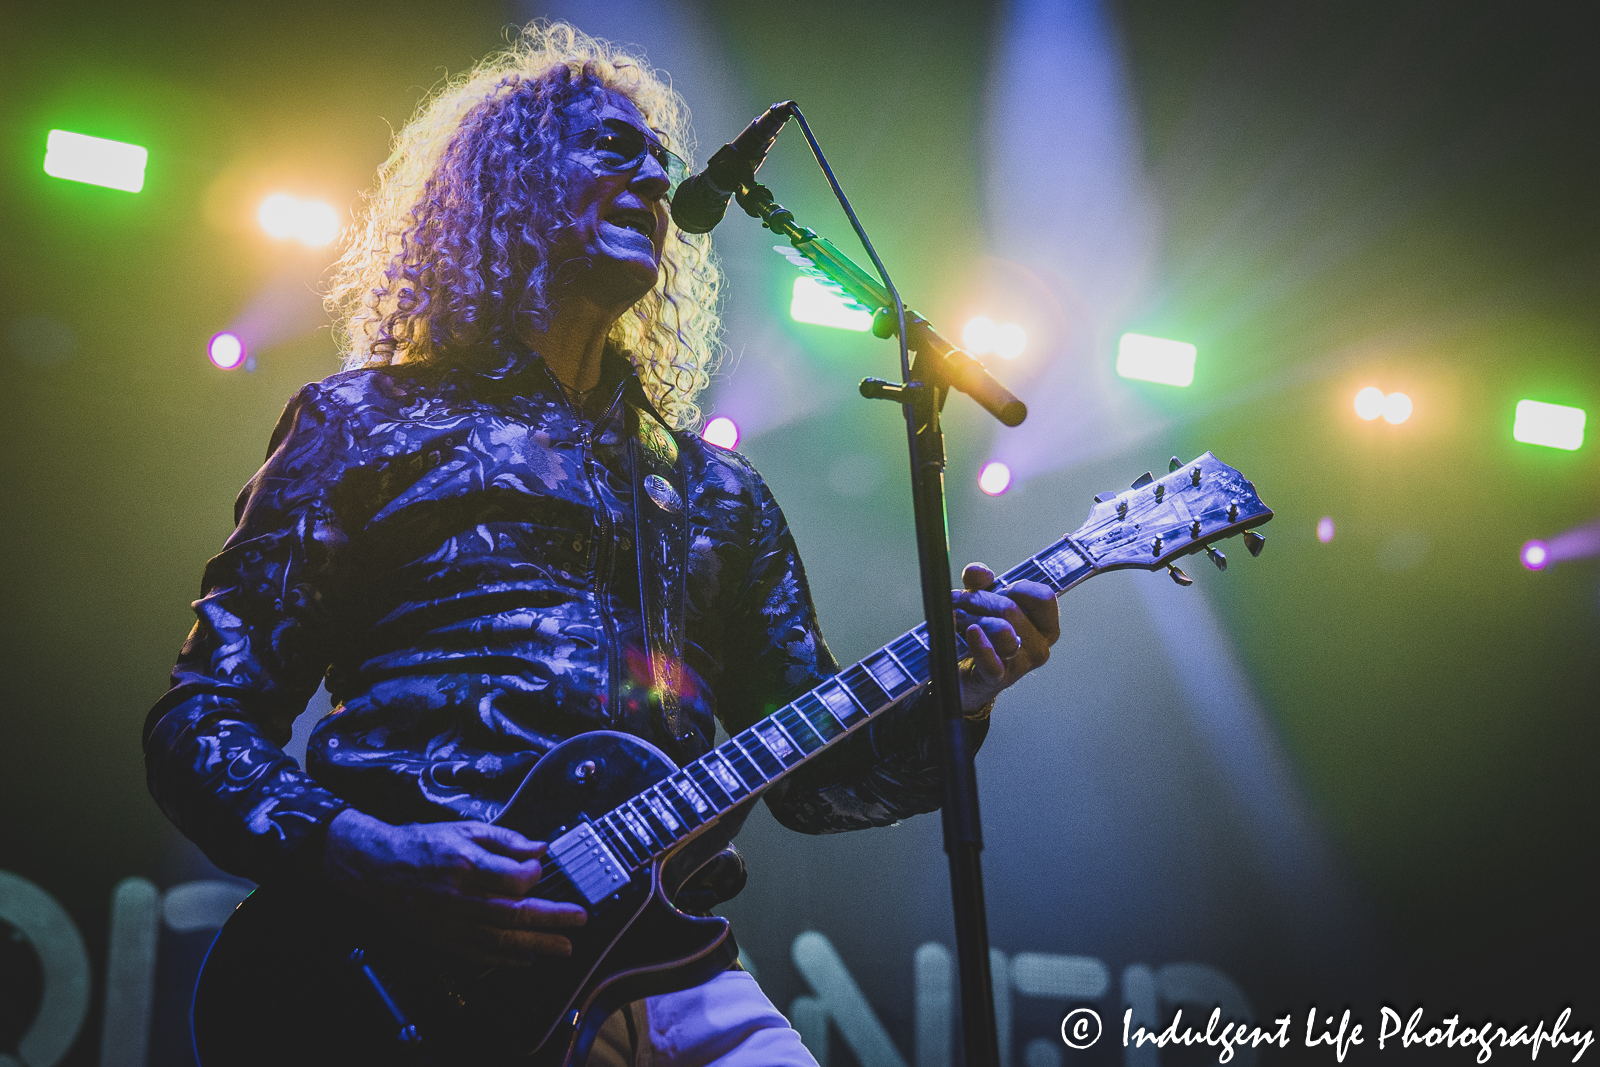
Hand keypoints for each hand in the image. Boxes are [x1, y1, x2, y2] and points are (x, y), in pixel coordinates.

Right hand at [322, 809, 586, 966]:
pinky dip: (506, 960)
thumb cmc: (423, 845)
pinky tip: (528, 960)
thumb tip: (540, 848)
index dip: (532, 878)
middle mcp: (459, 897)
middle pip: (512, 913)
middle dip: (550, 918)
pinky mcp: (443, 939)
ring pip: (500, 939)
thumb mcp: (464, 829)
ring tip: (564, 947)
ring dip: (536, 945)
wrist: (378, 868)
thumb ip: (505, 839)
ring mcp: (451, 923)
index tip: (542, 872)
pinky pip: (480, 954)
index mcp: (465, 864)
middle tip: (579, 920)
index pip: (509, 879)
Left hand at [952, 562, 1059, 713]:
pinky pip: (992, 660)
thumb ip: (980, 581)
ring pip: (1001, 630)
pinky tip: (971, 633)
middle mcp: (1039, 646)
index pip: (1044, 597)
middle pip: (1011, 609)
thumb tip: (980, 573)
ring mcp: (1020, 665)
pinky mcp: (997, 678)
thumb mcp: (982, 601)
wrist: (965, 674)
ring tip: (958, 619)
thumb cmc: (983, 634)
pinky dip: (980, 645)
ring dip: (972, 619)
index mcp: (1045, 626)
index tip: (999, 589)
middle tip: (958, 602)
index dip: (1017, 587)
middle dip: (978, 600)